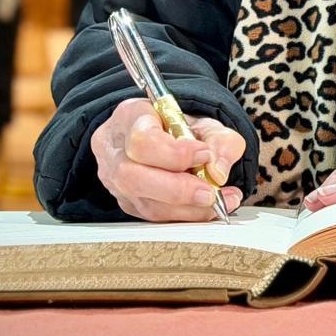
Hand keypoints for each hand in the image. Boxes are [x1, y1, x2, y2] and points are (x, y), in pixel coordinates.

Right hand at [90, 98, 245, 221]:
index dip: (175, 153)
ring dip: (187, 209)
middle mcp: (116, 151)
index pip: (143, 140)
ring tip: (218, 201)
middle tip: (210, 192)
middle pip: (133, 177)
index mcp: (131, 117)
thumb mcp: (203, 120)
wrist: (160, 136)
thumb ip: (219, 139)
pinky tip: (206, 209)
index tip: (204, 155)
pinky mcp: (128, 204)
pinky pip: (154, 218)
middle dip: (178, 190)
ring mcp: (116, 181)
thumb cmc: (176, 126)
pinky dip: (184, 216)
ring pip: (145, 204)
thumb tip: (219, 171)